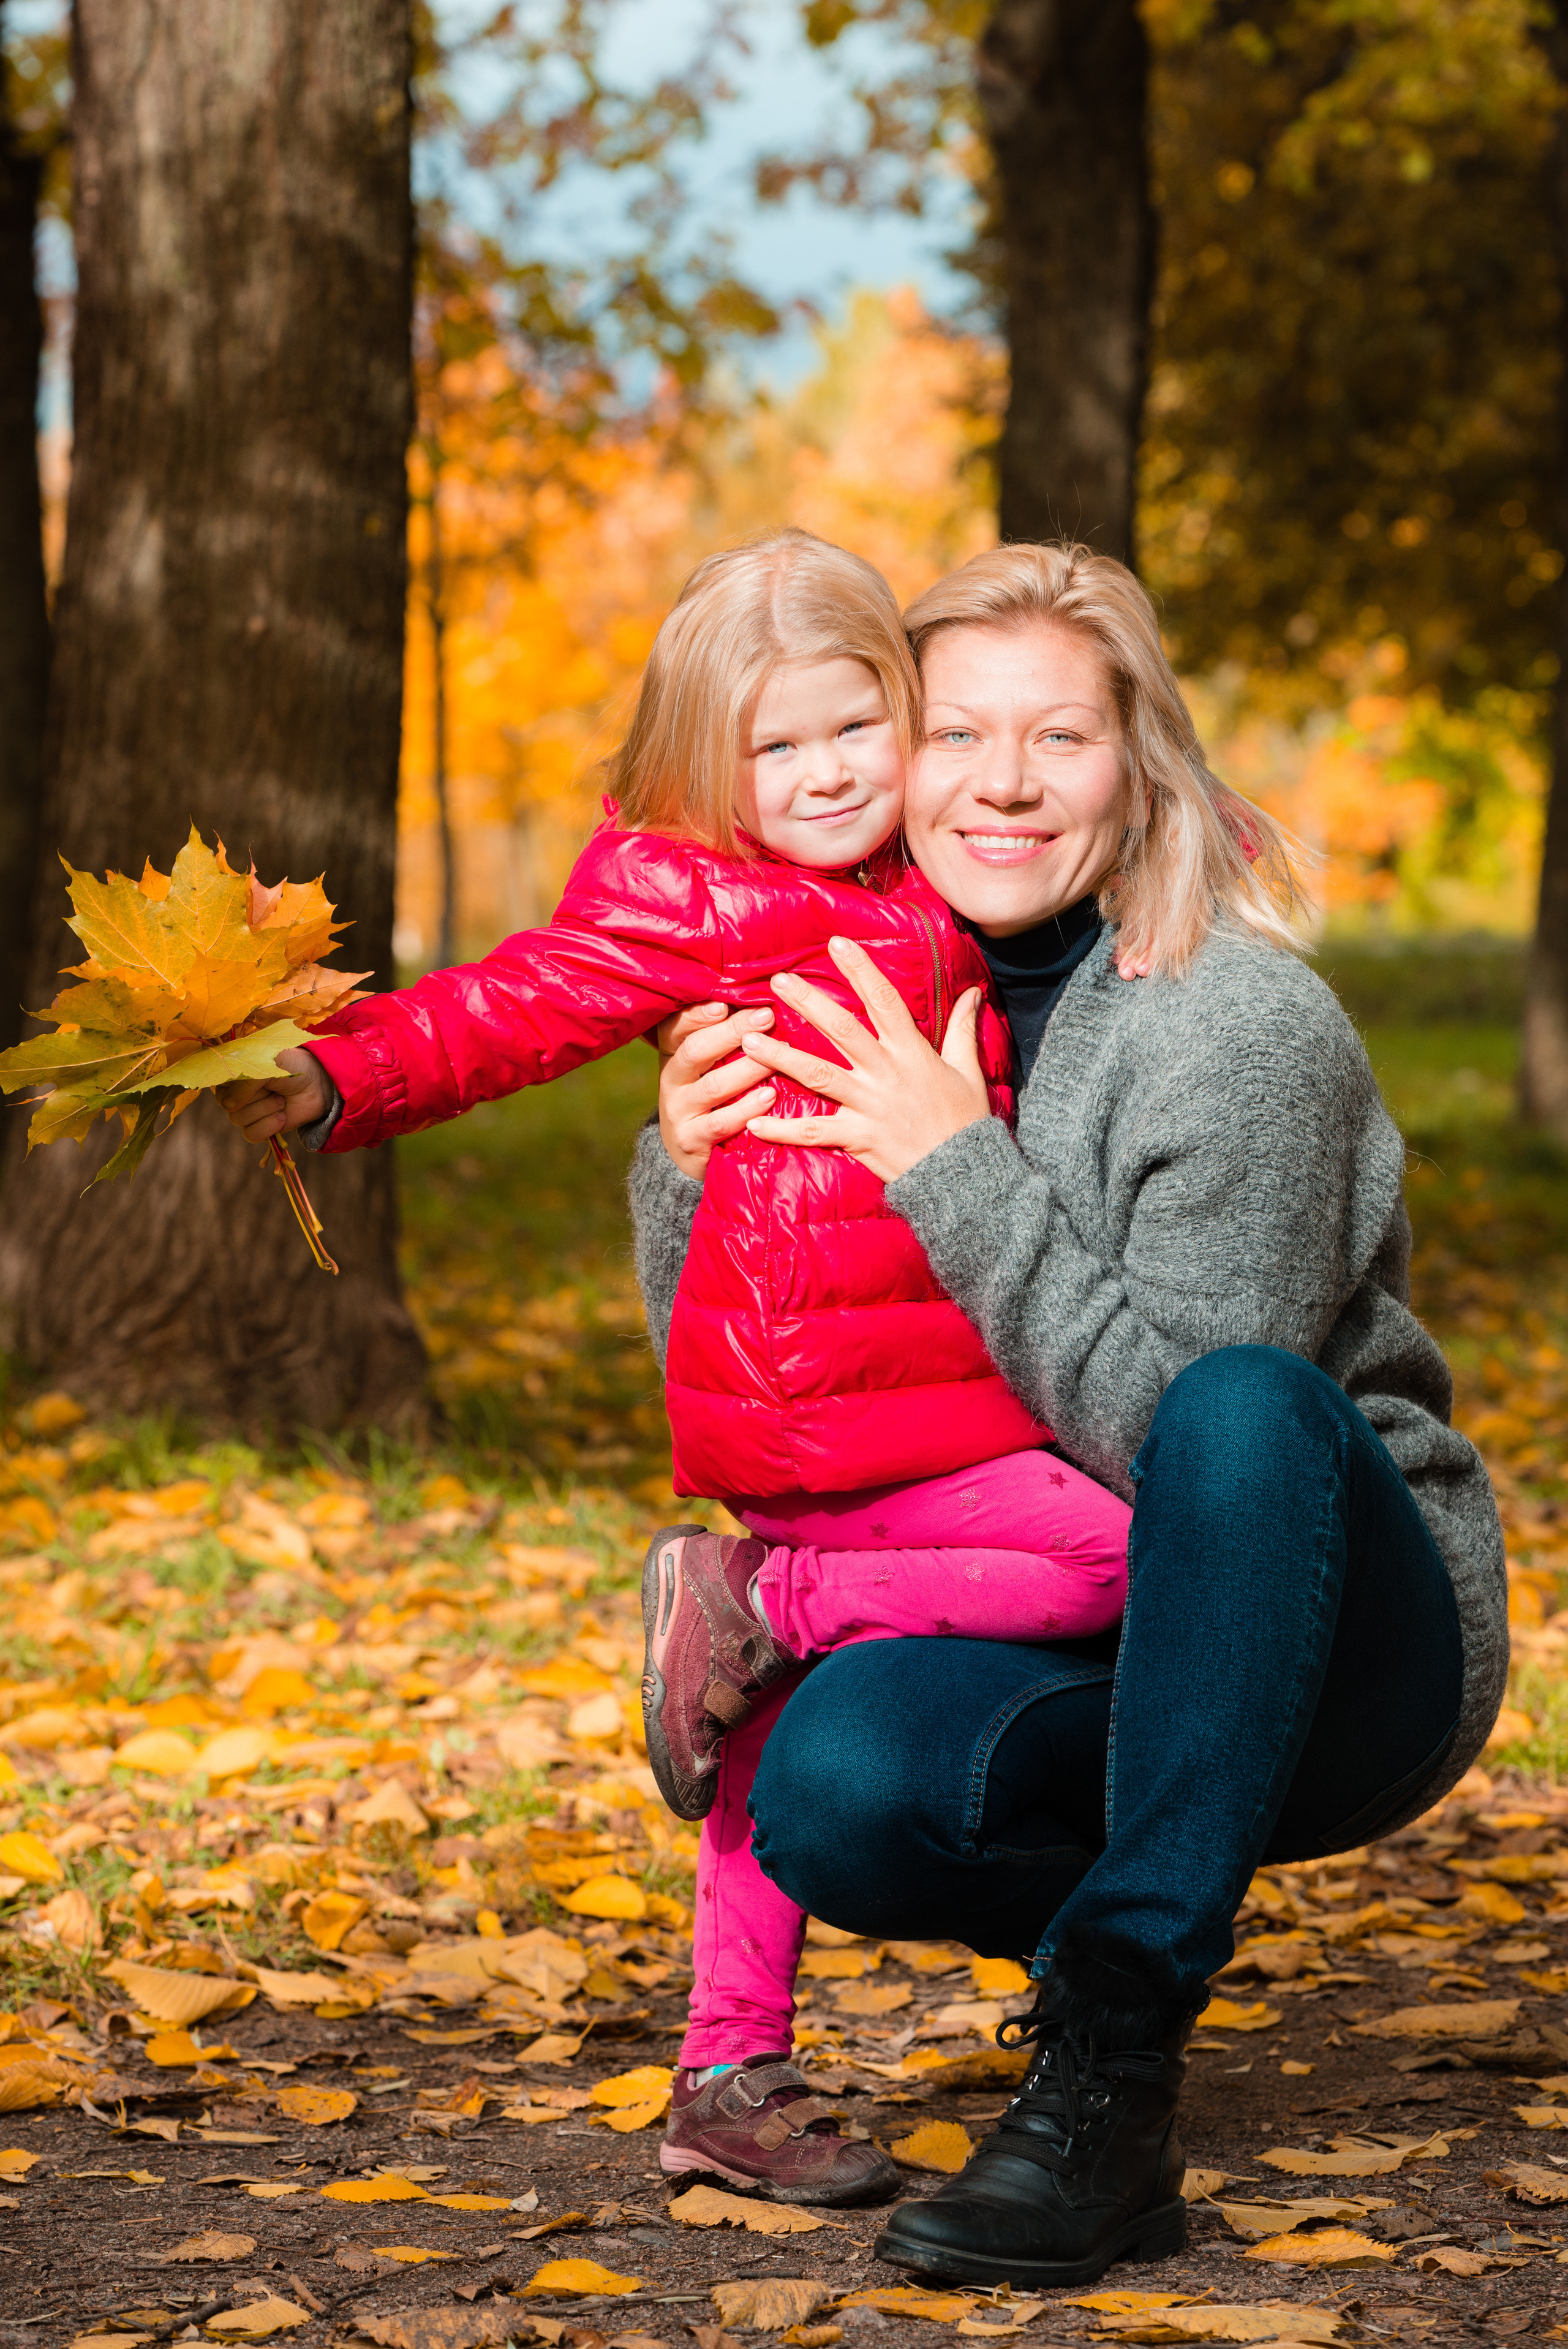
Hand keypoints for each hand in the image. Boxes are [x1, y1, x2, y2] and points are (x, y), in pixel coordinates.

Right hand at [219, 1047, 329, 1143]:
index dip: (237, 1086)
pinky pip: (251, 1135)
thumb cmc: (291, 1067)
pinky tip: (282, 1116)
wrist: (317, 1084)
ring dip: (264, 1110)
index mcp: (232, 1073)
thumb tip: (228, 1106)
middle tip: (274, 1088)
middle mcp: (236, 1093)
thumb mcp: (267, 1066)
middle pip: (228, 1105)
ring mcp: (247, 1111)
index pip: (218, 1086)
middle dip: (255, 1097)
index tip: (257, 1077)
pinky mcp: (260, 1127)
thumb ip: (245, 1083)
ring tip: (281, 1100)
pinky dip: (268, 1126)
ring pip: (238, 1120)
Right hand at [655, 1002, 777, 1179]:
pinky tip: (769, 1098)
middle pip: (695, 1050)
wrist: (691, 1150)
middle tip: (767, 1016)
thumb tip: (766, 999)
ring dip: (748, 1069)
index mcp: (674, 1052)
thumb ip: (728, 1035)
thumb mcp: (711, 1062)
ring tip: (778, 1056)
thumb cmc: (713, 1093)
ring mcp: (678, 1111)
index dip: (698, 1014)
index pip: (676, 1026)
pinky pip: (719, 1123)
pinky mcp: (690, 1141)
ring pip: (712, 1086)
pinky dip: (746, 1110)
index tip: (725, 1003)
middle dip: (732, 1032)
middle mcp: (672, 1079)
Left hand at [743, 936, 990, 1182]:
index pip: (884, 1000)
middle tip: (778, 980)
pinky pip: (814, 1132)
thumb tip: (973, 992)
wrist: (963, 1173)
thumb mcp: (969, 1071)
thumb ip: (963, 1029)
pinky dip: (782, 1131)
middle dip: (809, 1002)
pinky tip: (753, 1124)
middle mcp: (884, 1073)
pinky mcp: (857, 1137)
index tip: (838, 943)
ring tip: (749, 1040)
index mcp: (911, 1052)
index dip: (861, 970)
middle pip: (841, 1030)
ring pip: (817, 1075)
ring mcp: (868, 1106)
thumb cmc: (965, 1121)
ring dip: (780, 1057)